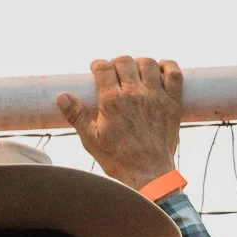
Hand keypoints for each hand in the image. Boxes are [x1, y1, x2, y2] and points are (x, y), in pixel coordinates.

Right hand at [56, 56, 183, 190]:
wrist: (148, 174)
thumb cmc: (117, 159)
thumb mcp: (91, 139)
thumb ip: (76, 116)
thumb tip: (62, 96)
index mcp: (112, 101)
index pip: (104, 68)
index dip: (98, 65)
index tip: (96, 69)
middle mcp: (135, 94)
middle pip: (125, 61)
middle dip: (116, 63)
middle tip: (114, 73)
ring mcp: (156, 97)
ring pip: (148, 63)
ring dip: (139, 63)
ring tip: (134, 72)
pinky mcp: (173, 103)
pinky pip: (174, 74)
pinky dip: (167, 66)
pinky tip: (160, 69)